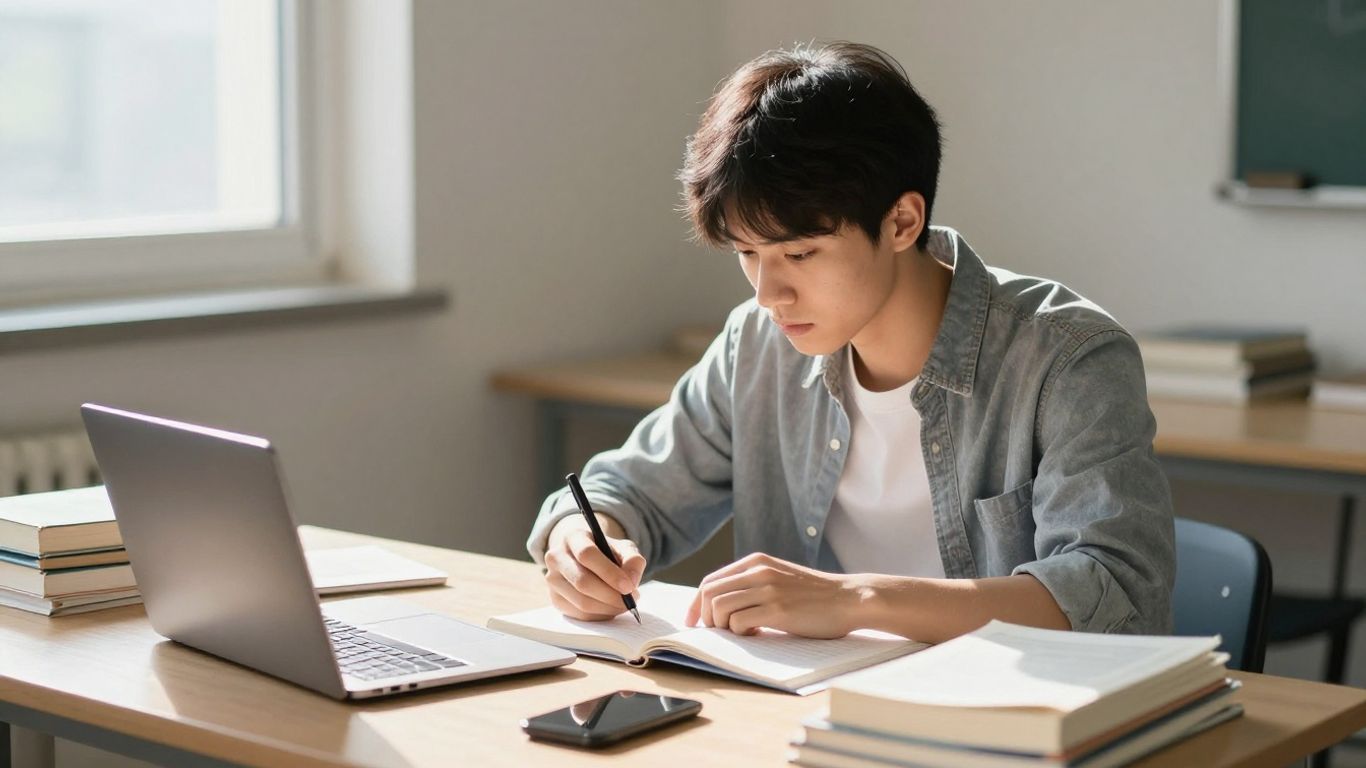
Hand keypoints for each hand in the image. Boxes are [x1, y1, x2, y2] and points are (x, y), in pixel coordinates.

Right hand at [543, 515, 645, 620]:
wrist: (585, 560)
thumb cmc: (607, 553)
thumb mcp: (623, 548)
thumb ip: (633, 560)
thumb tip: (631, 581)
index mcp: (573, 537)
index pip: (587, 554)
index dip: (609, 572)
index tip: (628, 586)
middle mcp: (556, 557)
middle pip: (582, 582)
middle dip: (611, 595)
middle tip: (631, 600)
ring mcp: (552, 579)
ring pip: (581, 602)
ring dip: (608, 607)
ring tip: (625, 604)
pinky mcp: (555, 599)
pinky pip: (580, 615)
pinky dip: (601, 615)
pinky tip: (612, 608)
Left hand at [685, 553, 864, 638]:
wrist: (849, 598)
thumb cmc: (815, 595)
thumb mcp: (779, 578)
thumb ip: (752, 584)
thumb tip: (720, 605)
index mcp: (756, 562)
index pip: (710, 581)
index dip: (695, 603)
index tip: (692, 621)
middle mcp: (758, 572)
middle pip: (708, 594)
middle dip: (704, 617)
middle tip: (715, 632)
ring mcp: (767, 590)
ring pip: (719, 609)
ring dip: (722, 627)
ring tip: (742, 632)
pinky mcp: (777, 610)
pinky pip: (738, 623)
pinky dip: (739, 633)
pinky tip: (755, 634)